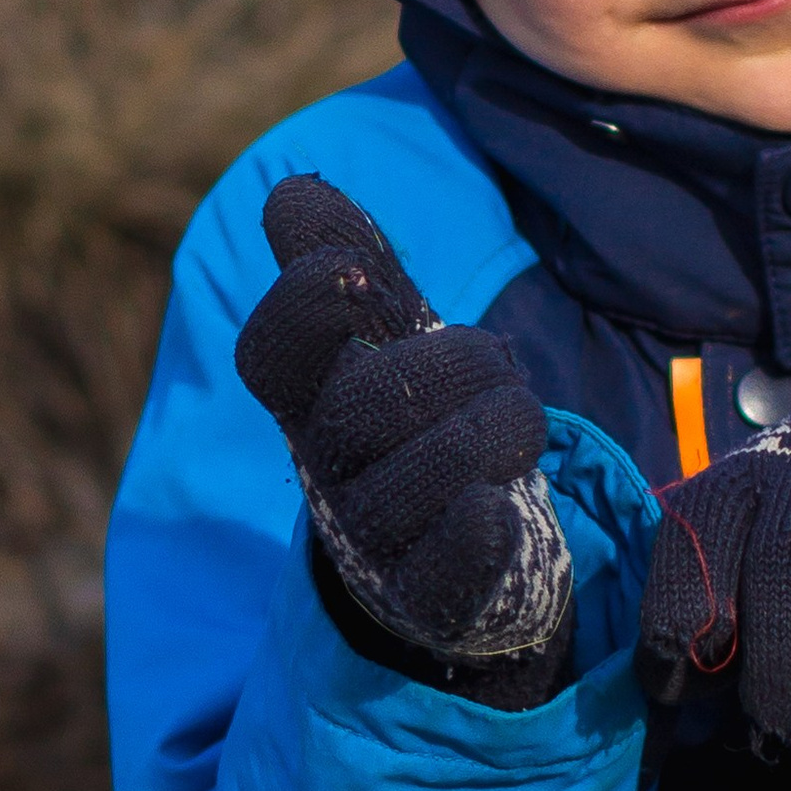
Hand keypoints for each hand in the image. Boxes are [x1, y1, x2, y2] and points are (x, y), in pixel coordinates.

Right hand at [235, 175, 570, 681]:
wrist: (467, 551)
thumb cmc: (422, 423)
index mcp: (310, 400)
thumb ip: (353, 264)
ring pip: (416, 483)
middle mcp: (330, 472)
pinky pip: (443, 572)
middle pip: (360, 410)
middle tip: (501, 360)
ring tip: (521, 418)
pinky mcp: (430, 601)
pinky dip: (472, 535)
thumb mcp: (393, 339)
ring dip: (491, 431)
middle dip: (450, 365)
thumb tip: (291, 189)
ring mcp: (377, 544)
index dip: (301, 311)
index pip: (270, 358)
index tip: (353, 273)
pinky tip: (497, 507)